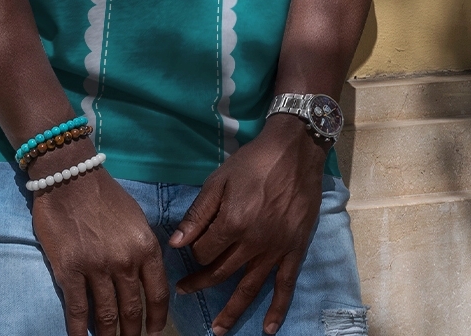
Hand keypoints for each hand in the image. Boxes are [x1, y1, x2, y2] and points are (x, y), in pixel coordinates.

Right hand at [31, 140, 168, 335]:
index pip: (157, 293)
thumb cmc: (104, 195)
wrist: (70, 176)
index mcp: (145, 246)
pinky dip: (79, 332)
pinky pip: (77, 311)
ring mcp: (97, 268)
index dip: (157, 319)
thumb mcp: (136, 218)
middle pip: (133, 309)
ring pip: (106, 315)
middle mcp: (125, 261)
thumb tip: (147, 275)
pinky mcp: (70, 271)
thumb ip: (143, 247)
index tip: (154, 333)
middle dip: (133, 333)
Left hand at [169, 116, 325, 334]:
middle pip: (221, 272)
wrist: (293, 153)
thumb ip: (198, 214)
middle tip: (184, 291)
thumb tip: (176, 243)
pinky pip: (285, 285)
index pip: (204, 252)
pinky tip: (267, 329)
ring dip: (232, 311)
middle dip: (200, 283)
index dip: (192, 253)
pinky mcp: (294, 250)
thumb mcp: (219, 180)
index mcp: (232, 224)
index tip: (189, 248)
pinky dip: (277, 310)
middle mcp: (253, 243)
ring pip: (250, 288)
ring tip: (218, 331)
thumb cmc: (252, 163)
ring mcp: (275, 250)